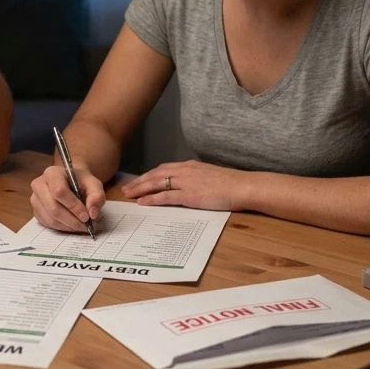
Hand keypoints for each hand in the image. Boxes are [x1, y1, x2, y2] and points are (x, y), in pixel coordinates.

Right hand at [30, 165, 105, 232]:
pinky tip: (72, 225)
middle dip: (72, 220)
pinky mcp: (36, 211)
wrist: (71, 183)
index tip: (86, 216)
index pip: (59, 191)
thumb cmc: (81, 182)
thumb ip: (96, 196)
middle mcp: (39, 185)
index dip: (73, 206)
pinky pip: (48, 224)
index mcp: (52, 173)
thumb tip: (92, 213)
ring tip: (81, 226)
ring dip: (68, 226)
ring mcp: (35, 199)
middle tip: (85, 225)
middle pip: (53, 208)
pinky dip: (62, 228)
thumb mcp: (94, 184)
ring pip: (50, 219)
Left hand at [119, 160, 245, 210]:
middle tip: (126, 188)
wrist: (243, 186)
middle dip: (139, 181)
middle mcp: (184, 171)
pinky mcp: (189, 195)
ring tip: (129, 194)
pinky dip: (152, 199)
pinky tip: (143, 202)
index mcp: (189, 166)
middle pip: (155, 175)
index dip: (148, 175)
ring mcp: (186, 182)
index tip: (138, 180)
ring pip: (156, 184)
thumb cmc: (231, 183)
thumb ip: (197, 177)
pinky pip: (166, 197)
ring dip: (140, 189)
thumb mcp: (210, 175)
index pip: (163, 169)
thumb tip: (190, 184)